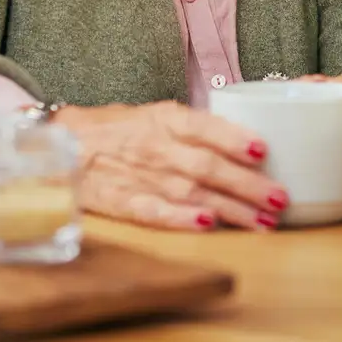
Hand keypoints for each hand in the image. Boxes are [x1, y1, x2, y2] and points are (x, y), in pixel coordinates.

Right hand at [53, 101, 286, 231]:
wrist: (61, 143)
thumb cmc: (119, 129)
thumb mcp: (157, 114)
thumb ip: (197, 128)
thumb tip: (249, 142)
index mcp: (165, 119)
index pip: (204, 126)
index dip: (234, 138)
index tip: (264, 151)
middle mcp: (156, 147)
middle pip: (208, 167)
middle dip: (248, 185)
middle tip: (280, 199)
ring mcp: (139, 176)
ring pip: (192, 193)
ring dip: (231, 210)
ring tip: (263, 222)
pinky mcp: (122, 202)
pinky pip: (154, 212)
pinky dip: (181, 220)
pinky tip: (208, 227)